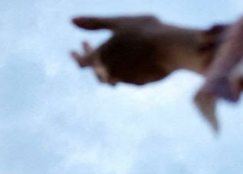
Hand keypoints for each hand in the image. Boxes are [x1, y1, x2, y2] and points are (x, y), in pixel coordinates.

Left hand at [71, 15, 209, 84]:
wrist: (171, 48)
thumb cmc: (144, 31)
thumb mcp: (118, 22)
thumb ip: (95, 23)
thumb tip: (71, 20)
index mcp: (101, 58)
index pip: (82, 63)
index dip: (77, 55)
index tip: (76, 48)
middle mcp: (110, 72)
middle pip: (96, 71)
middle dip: (93, 58)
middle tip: (93, 44)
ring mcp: (125, 80)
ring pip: (110, 76)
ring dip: (107, 66)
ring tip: (111, 54)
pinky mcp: (139, 84)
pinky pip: (127, 78)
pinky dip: (125, 69)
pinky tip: (132, 58)